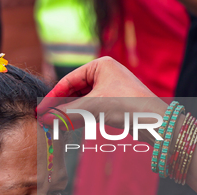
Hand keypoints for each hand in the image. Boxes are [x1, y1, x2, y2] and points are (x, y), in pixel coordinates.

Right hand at [38, 57, 167, 141]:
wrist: (156, 122)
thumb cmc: (127, 106)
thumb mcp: (92, 108)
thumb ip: (66, 114)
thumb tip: (45, 120)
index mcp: (100, 65)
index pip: (68, 81)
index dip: (52, 97)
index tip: (40, 110)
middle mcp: (105, 74)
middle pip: (74, 92)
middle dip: (60, 107)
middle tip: (44, 120)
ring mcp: (110, 89)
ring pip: (82, 102)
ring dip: (68, 114)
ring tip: (53, 126)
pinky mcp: (114, 104)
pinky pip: (90, 110)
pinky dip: (79, 118)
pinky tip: (68, 127)